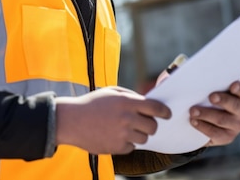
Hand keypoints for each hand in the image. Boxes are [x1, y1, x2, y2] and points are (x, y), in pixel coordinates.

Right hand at [55, 86, 170, 154]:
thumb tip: (147, 103)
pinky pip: (131, 147)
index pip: (155, 107)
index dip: (164, 111)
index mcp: (127, 102)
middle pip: (152, 126)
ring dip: (138, 134)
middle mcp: (127, 118)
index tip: (167, 114)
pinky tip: (115, 136)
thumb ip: (130, 96)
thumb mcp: (111, 92)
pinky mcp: (116, 147)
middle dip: (151, 125)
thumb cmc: (92, 104)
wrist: (72, 120)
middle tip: (144, 123)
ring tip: (125, 129)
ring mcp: (122, 134)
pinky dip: (126, 143)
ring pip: (144, 138)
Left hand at [189, 80, 239, 146]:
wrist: (201, 120)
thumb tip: (178, 68)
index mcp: (239, 95)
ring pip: (223, 120)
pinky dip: (203, 127)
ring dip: (207, 114)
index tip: (232, 85)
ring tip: (193, 111)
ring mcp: (236, 125)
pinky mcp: (227, 137)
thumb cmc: (203, 97)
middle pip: (236, 106)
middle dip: (223, 100)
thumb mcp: (203, 86)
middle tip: (211, 97)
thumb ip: (197, 77)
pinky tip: (193, 121)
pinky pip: (216, 133)